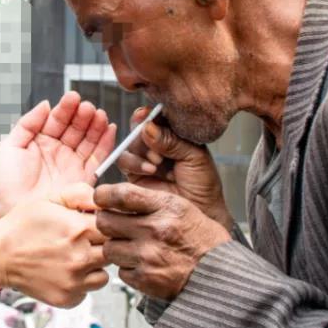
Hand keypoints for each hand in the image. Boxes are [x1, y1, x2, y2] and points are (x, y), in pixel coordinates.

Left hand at [0, 92, 116, 223]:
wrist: (10, 212)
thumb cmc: (4, 183)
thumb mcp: (9, 147)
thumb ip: (27, 123)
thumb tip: (45, 104)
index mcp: (41, 142)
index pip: (57, 120)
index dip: (66, 109)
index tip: (72, 98)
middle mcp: (59, 151)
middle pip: (76, 128)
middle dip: (83, 116)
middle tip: (87, 107)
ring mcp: (72, 164)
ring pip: (89, 140)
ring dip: (96, 126)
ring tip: (100, 114)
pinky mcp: (83, 179)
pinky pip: (99, 158)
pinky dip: (106, 144)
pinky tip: (110, 129)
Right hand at [0, 199, 108, 307]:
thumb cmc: (23, 225)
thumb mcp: (51, 198)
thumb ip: (82, 194)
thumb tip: (105, 200)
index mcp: (79, 229)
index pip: (115, 226)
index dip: (107, 224)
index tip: (95, 224)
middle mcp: (81, 257)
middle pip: (113, 251)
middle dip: (103, 244)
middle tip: (86, 241)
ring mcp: (75, 281)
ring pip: (105, 273)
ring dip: (95, 265)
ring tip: (75, 256)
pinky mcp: (68, 298)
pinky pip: (89, 290)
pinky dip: (83, 282)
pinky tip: (67, 271)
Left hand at [94, 183, 230, 300]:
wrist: (218, 273)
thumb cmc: (200, 239)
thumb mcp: (182, 207)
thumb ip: (149, 200)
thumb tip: (115, 197)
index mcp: (165, 207)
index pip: (120, 195)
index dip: (104, 195)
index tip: (102, 198)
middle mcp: (154, 229)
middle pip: (105, 221)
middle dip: (107, 222)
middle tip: (116, 225)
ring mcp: (148, 256)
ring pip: (109, 248)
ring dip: (117, 247)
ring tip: (133, 246)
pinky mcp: (145, 278)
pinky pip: (121, 271)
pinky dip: (128, 268)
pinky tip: (143, 264)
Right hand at [117, 108, 232, 229]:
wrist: (201, 213)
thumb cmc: (203, 186)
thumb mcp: (194, 157)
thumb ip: (172, 140)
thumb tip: (148, 127)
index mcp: (175, 134)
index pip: (158, 116)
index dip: (151, 114)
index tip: (149, 114)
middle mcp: (158, 144)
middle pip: (140, 127)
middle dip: (143, 131)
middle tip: (152, 138)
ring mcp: (144, 159)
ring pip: (130, 143)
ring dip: (140, 149)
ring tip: (157, 162)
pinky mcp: (134, 175)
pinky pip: (124, 161)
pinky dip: (134, 163)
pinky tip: (150, 170)